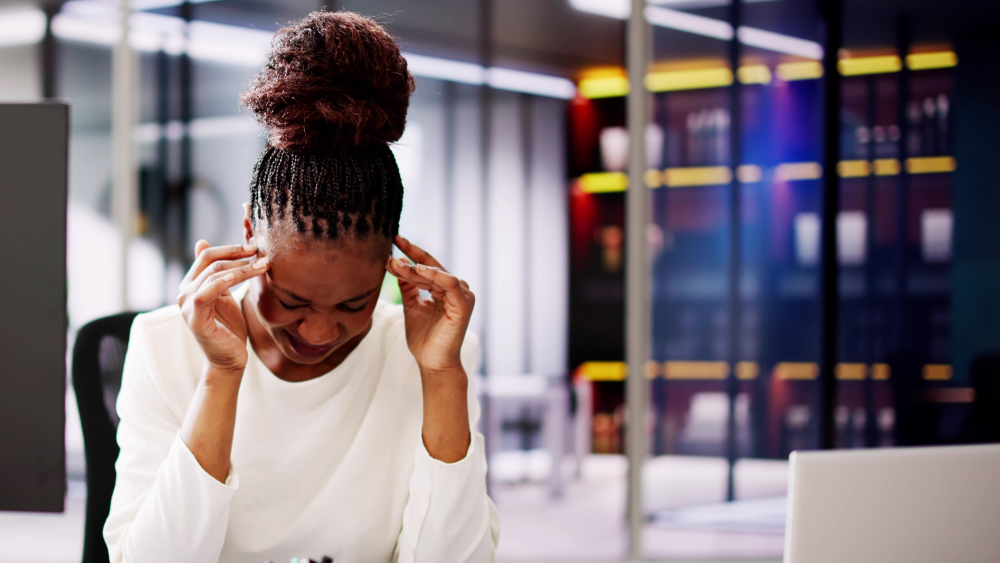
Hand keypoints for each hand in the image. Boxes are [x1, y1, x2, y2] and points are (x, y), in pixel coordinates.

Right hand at [177, 240, 269, 372]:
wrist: (230, 358)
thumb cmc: (230, 328)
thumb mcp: (225, 294)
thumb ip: (218, 272)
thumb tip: (202, 241)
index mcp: (191, 283)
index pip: (208, 255)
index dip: (231, 248)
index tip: (254, 246)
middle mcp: (185, 291)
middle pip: (211, 261)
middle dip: (238, 255)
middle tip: (261, 253)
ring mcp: (186, 305)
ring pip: (213, 274)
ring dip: (241, 268)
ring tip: (262, 265)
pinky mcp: (193, 318)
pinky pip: (205, 294)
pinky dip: (222, 282)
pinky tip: (239, 277)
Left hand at [386, 235, 474, 375]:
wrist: (432, 363)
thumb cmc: (424, 339)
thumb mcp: (411, 306)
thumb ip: (408, 286)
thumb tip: (397, 264)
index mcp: (445, 290)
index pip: (427, 267)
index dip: (411, 253)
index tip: (394, 239)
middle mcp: (456, 289)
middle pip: (431, 267)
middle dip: (411, 255)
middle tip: (394, 241)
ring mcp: (462, 296)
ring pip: (437, 273)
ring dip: (415, 266)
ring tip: (396, 261)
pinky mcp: (464, 304)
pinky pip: (449, 283)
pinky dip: (434, 275)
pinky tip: (417, 269)